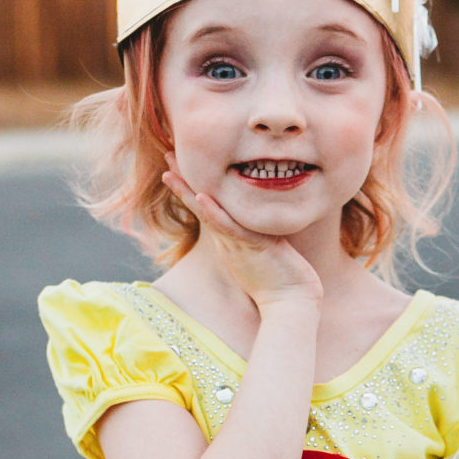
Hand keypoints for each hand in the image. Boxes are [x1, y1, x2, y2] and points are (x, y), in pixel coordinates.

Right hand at [163, 166, 322, 312]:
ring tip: (169, 170)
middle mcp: (226, 240)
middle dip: (182, 179)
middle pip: (198, 204)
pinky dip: (213, 212)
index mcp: (229, 239)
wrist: (291, 303)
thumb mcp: (267, 250)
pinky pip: (227, 227)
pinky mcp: (250, 246)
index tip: (178, 165)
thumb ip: (258, 233)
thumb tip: (260, 219)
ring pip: (205, 212)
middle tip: (166, 155)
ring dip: (186, 191)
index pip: (206, 206)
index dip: (191, 185)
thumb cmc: (283, 281)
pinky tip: (201, 196)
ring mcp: (235, 243)